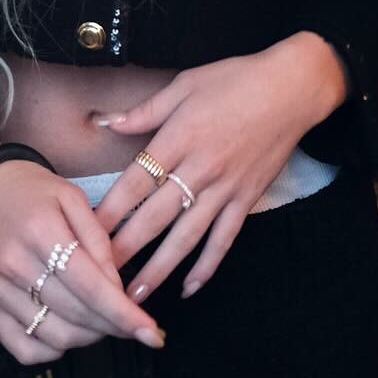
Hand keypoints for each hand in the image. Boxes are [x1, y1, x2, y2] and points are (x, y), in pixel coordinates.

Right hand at [0, 161, 167, 364]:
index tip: (153, 334)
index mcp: (41, 232)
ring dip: (88, 337)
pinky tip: (68, 329)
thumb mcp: (72, 196)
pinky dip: (54, 350)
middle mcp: (15, 266)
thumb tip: (117, 287)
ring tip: (101, 321)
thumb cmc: (31, 190)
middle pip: (77, 316)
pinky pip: (25, 349)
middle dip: (114, 326)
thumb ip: (98, 240)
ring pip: (55, 338)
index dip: (125, 315)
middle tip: (132, 322)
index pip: (90, 287)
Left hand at [90, 35, 345, 303]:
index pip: (136, 181)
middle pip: (155, 216)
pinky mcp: (247, 199)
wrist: (292, 88)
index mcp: (180, 137)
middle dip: (125, 249)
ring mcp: (226, 187)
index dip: (110, 209)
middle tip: (98, 278)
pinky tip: (189, 289)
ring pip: (186, 237)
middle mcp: (200, 168)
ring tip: (133, 298)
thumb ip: (144, 110)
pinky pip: (224, 239)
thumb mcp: (185, 84)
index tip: (85, 232)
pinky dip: (207, 266)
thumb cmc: (236, 79)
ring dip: (159, 269)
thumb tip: (105, 122)